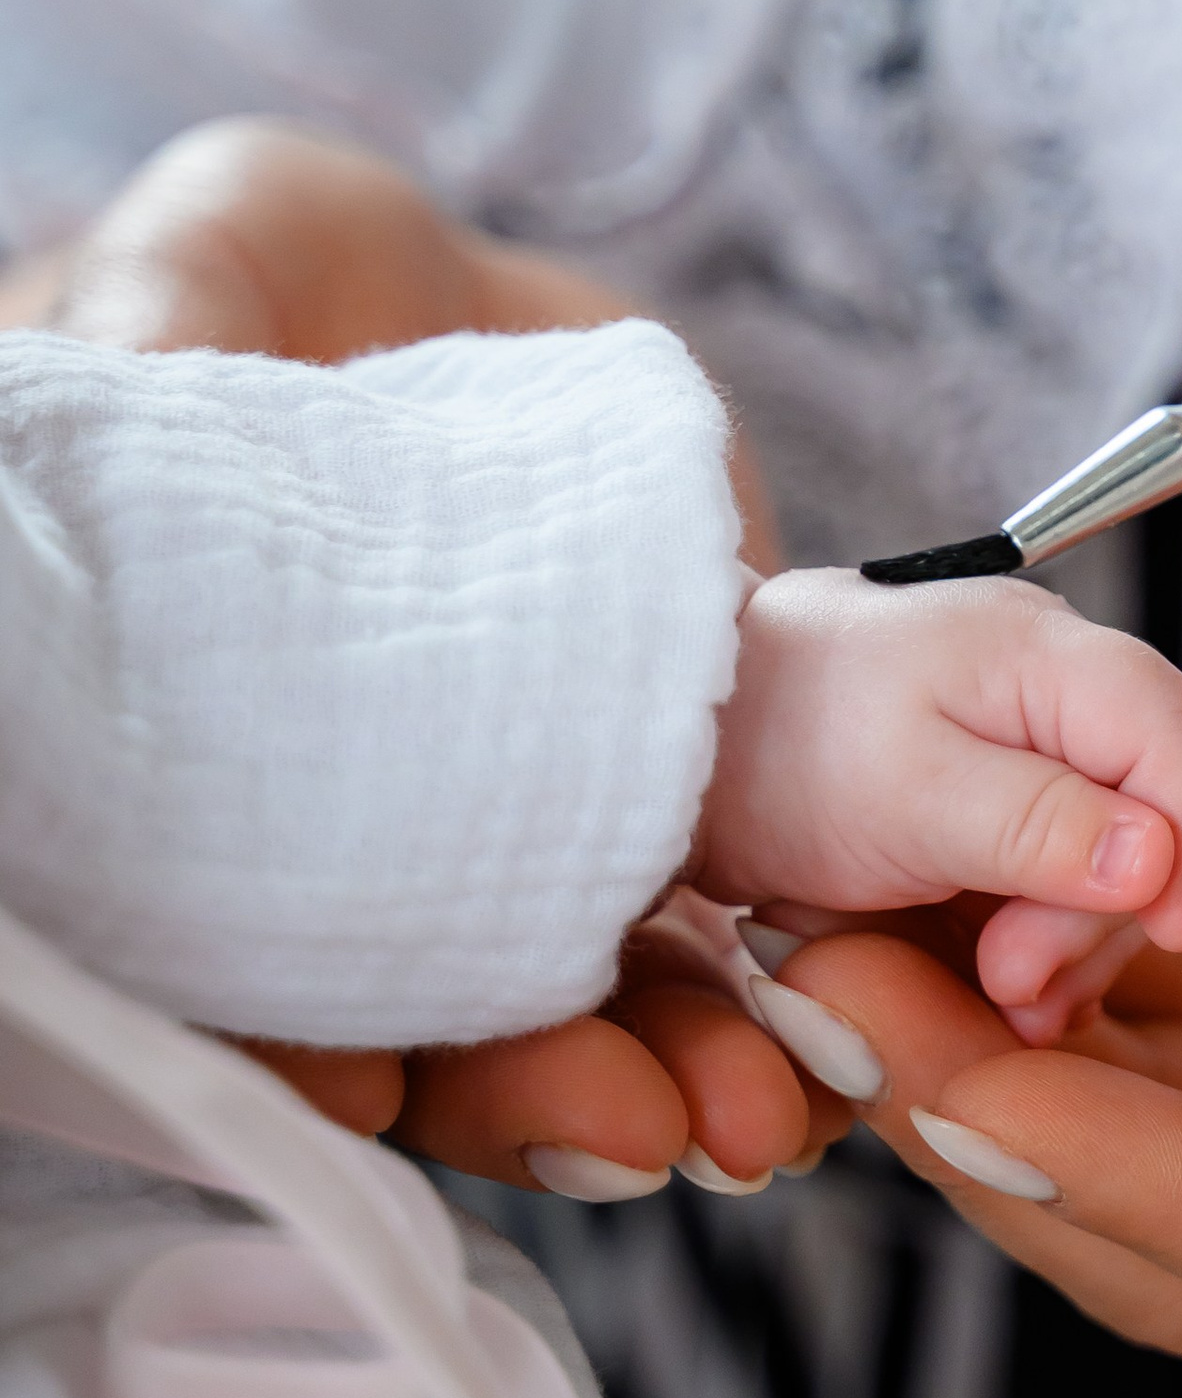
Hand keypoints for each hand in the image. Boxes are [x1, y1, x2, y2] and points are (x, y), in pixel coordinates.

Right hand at [17, 118, 826, 1190]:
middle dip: (539, 1087)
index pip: (243, 945)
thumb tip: (103, 375)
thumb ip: (158, 338)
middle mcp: (379, 829)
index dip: (287, 1029)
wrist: (444, 274)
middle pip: (443, 1016)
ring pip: (598, 993)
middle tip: (643, 1125)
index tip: (362, 1078)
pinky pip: (733, 904)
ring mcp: (525, 820)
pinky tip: (863, 1009)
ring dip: (682, 1065)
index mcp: (225, 762)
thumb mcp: (197, 271)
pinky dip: (794, 969)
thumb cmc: (259, 272)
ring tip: (771, 1111)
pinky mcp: (666, 777)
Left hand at [696, 569, 1181, 1036]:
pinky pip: (1054, 881)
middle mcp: (1054, 693)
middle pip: (1153, 813)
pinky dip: (1036, 940)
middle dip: (1102, 914)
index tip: (1165, 933)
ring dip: (1069, 943)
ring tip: (1001, 995)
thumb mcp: (906, 794)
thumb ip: (1038, 825)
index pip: (1178, 743)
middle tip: (1016, 986)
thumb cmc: (775, 744)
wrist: (672, 749)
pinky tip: (995, 982)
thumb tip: (1158, 861)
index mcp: (1047, 657)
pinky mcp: (994, 808)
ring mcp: (1027, 752)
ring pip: (1110, 862)